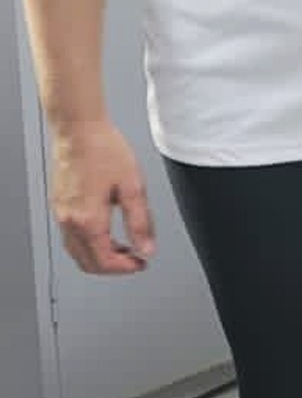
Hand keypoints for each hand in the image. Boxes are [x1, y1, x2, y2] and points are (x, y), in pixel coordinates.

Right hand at [50, 122, 155, 273]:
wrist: (79, 129)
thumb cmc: (105, 150)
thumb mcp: (133, 186)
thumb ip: (140, 221)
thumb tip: (147, 247)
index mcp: (88, 220)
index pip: (105, 261)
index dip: (126, 268)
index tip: (142, 263)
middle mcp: (70, 221)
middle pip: (88, 262)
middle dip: (113, 266)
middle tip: (134, 258)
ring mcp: (61, 213)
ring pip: (77, 251)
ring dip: (100, 255)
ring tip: (123, 247)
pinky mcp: (59, 205)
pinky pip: (71, 236)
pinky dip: (89, 242)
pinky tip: (105, 231)